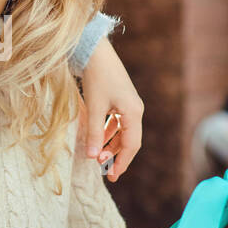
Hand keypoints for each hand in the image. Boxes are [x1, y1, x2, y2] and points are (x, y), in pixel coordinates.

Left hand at [78, 37, 142, 181]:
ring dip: (112, 145)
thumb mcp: (94, 107)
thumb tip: (93, 157)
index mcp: (133, 112)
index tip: (112, 176)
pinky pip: (117, 122)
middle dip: (117, 156)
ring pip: (123, 132)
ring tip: (99, 156)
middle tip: (105, 171)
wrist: (95, 51)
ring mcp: (128, 104)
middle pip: (130, 140)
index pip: (132, 145)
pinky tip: (98, 139)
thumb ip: (95, 133)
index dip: (122, 162)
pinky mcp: (120, 99)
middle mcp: (134, 109)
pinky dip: (108, 132)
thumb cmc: (96, 77)